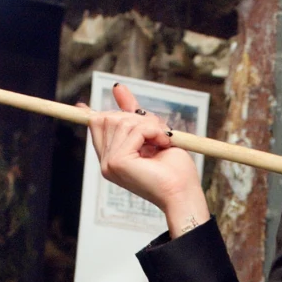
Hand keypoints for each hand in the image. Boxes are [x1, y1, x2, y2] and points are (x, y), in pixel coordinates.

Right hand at [79, 84, 208, 234]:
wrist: (185, 194)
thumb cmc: (175, 172)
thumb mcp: (154, 135)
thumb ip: (135, 115)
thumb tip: (117, 87)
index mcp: (112, 159)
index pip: (97, 124)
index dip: (101, 110)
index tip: (107, 94)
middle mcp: (106, 163)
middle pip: (109, 117)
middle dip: (138, 118)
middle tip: (160, 134)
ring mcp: (109, 163)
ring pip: (121, 121)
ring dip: (149, 125)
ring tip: (163, 141)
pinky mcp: (118, 162)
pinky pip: (133, 130)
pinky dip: (152, 131)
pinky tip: (163, 144)